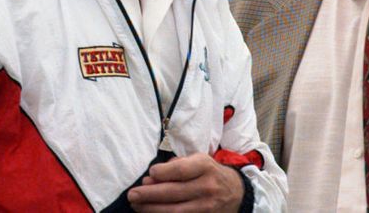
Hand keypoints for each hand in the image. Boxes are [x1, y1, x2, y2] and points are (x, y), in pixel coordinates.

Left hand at [126, 152, 243, 211]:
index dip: (163, 172)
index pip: (181, 170)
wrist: (236, 192)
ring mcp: (207, 206)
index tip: (150, 173)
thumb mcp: (198, 160)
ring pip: (176, 211)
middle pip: (175, 192)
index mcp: (204, 166)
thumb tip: (152, 177)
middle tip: (132, 195)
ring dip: (152, 209)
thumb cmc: (209, 173)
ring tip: (137, 206)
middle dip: (150, 194)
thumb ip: (176, 165)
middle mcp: (207, 187)